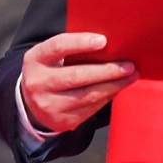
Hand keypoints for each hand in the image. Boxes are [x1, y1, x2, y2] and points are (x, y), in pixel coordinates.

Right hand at [20, 32, 137, 133]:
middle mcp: (37, 83)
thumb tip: (108, 43)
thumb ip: (72, 49)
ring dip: (113, 85)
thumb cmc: (51, 70)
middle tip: (129, 65)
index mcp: (35, 59)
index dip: (80, 42)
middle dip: (107, 70)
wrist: (32, 102)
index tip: (103, 40)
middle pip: (77, 76)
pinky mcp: (61, 121)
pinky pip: (90, 109)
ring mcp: (49, 105)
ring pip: (87, 95)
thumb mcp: (51, 57)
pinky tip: (117, 89)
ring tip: (130, 76)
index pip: (58, 47)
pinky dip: (106, 97)